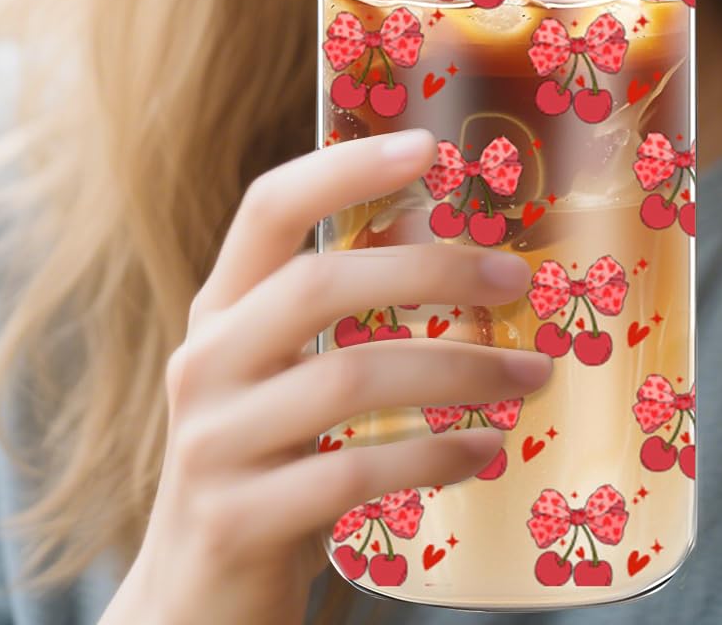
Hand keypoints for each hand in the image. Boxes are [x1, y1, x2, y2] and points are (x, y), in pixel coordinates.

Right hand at [102, 128, 550, 624]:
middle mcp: (206, 362)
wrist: (192, 603)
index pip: (269, 208)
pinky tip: (483, 451)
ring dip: (455, 373)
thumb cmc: (266, 467)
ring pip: (346, 380)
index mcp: (220, 311)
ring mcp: (212, 443)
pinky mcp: (236, 520)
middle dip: (429, 274)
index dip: (344, 168)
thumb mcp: (284, 378)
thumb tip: (460, 250)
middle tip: (516, 282)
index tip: (428, 143)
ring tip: (529, 376)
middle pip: (318, 286)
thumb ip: (341, 317)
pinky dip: (432, 455)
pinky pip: (353, 473)